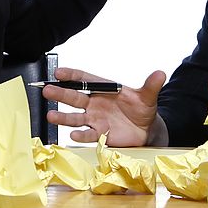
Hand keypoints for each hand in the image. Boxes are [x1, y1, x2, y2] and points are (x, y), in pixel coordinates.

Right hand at [44, 66, 164, 145]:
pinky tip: (73, 135)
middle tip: (47, 90)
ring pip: (75, 117)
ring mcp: (95, 119)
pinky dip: (81, 135)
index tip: (58, 72)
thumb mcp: (148, 96)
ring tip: (51, 115)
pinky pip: (88, 135)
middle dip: (60, 94)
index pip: (84, 80)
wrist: (146, 130)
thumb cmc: (142, 109)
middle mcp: (95, 103)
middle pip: (74, 97)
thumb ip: (151, 85)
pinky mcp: (99, 134)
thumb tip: (161, 73)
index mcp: (104, 89)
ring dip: (63, 117)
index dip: (71, 75)